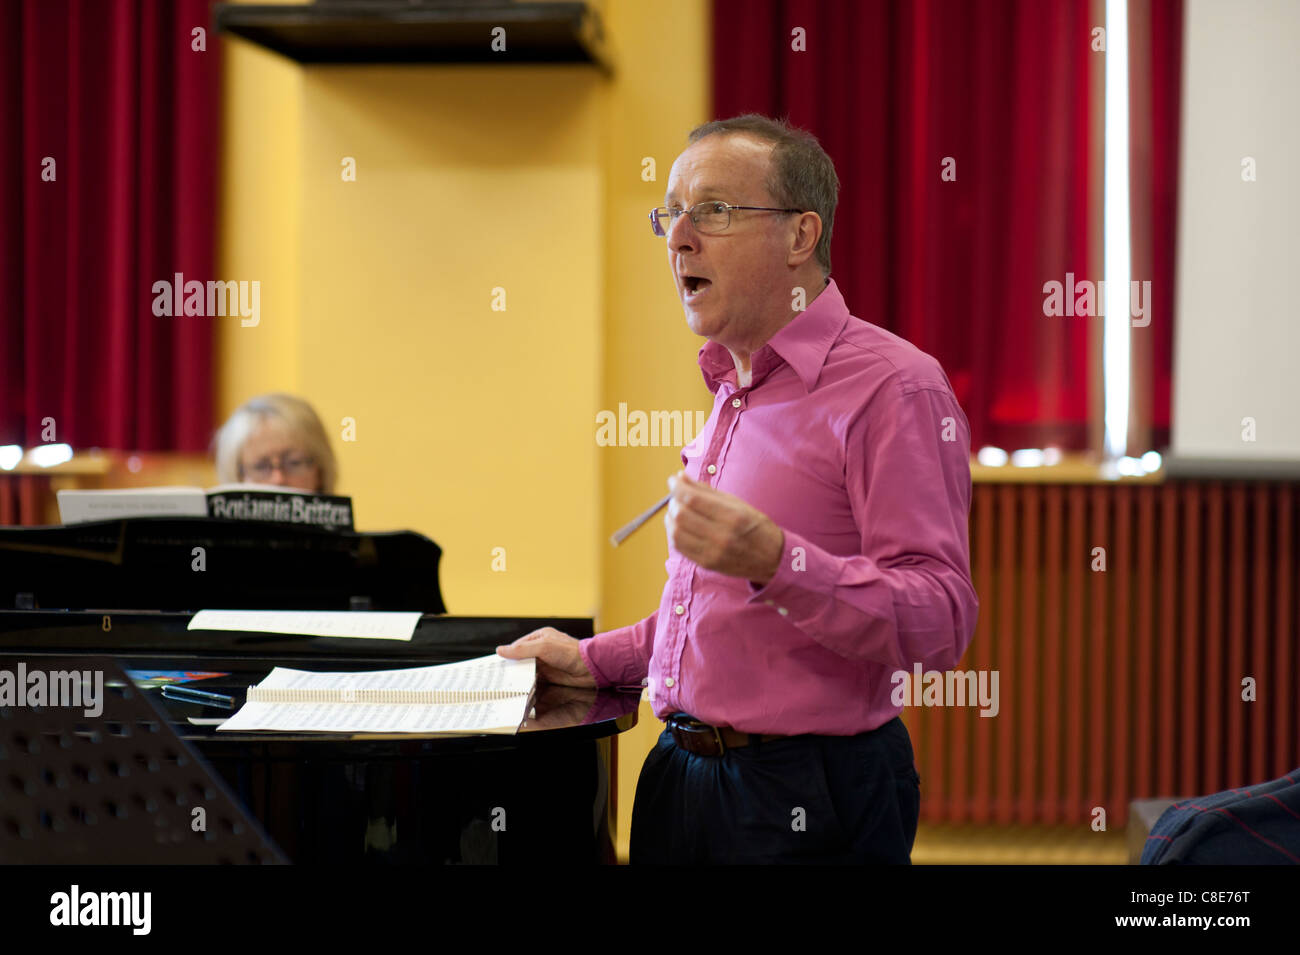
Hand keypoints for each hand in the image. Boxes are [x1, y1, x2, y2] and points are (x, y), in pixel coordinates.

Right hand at [496, 627, 595, 687]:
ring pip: (527, 670)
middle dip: (512, 668)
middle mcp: (542, 650)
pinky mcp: (550, 676)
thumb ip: (522, 649)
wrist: (591, 669)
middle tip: (498, 678)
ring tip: (505, 686)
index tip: (495, 665)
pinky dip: (527, 684)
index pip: (518, 646)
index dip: (508, 655)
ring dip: (519, 677)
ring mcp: (546, 664)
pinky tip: (519, 690)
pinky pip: (534, 680)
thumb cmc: (570, 653)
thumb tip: (501, 650)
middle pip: (521, 659)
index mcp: (540, 637)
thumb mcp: (544, 647)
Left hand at [665, 470, 783, 584]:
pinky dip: (674, 533)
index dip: (677, 487)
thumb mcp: (737, 503)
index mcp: (732, 516)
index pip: (692, 499)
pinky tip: (680, 526)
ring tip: (677, 510)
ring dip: (671, 517)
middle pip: (681, 515)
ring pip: (676, 532)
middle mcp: (722, 536)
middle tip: (677, 496)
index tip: (673, 480)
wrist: (772, 558)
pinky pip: (679, 547)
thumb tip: (680, 477)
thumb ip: (707, 491)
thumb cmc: (755, 526)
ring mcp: (713, 553)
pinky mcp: (706, 564)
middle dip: (673, 501)